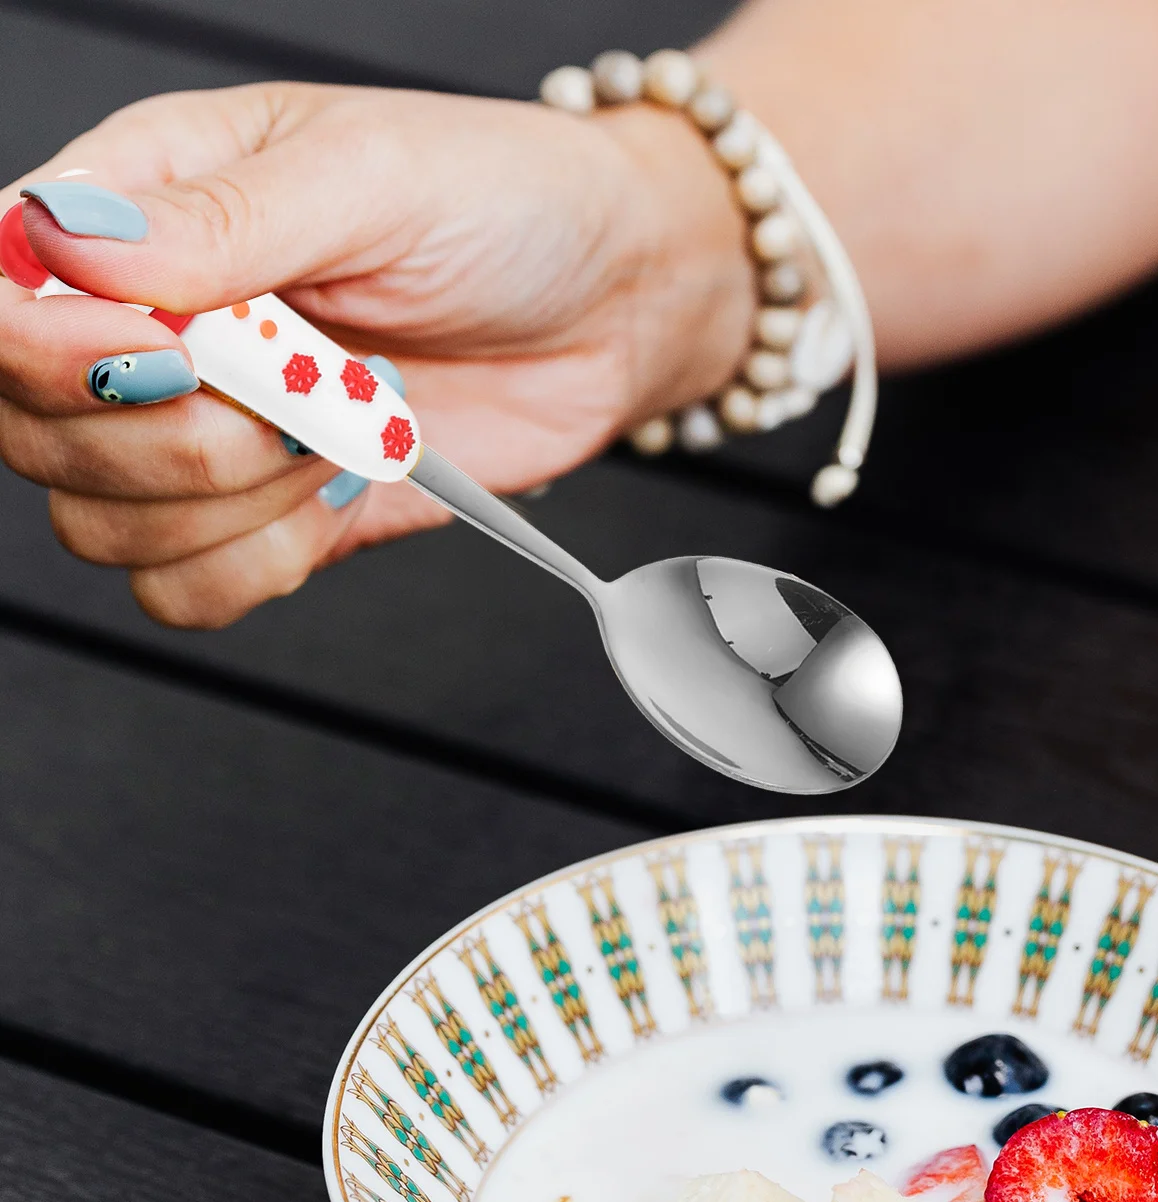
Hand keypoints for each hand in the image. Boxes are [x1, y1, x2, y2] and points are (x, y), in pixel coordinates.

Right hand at [0, 81, 752, 624]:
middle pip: (36, 435)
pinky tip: (340, 497)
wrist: (618, 304)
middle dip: (172, 438)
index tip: (175, 356)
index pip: (2, 301)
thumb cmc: (507, 204)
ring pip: (105, 528)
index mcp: (142, 212)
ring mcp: (210, 434)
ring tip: (346, 432)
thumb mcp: (371, 177)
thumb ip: (222, 221)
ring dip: (232, 504)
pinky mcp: (275, 518)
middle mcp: (150, 332)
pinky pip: (193, 590)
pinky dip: (260, 564)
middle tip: (304, 393)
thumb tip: (64, 239)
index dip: (48, 353)